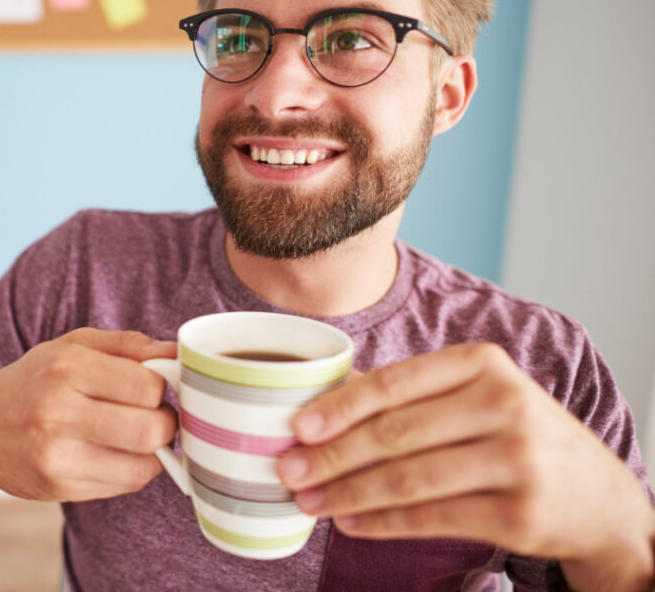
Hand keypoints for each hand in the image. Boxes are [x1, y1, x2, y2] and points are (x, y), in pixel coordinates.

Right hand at [0, 328, 177, 501]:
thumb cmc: (33, 381)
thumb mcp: (72, 347)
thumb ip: (127, 346)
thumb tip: (177, 354)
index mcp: (65, 367)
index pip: (148, 386)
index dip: (163, 388)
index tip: (156, 389)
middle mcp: (57, 412)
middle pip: (151, 431)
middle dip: (166, 425)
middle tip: (155, 417)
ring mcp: (55, 455)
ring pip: (143, 466)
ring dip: (154, 453)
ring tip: (137, 436)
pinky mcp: (57, 487)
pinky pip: (123, 485)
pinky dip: (131, 470)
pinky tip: (113, 454)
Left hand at [274, 343, 654, 589]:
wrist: (596, 496)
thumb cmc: (515, 434)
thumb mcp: (475, 396)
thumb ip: (408, 392)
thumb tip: (321, 397)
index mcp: (483, 364)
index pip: (395, 383)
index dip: (339, 407)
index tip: (297, 427)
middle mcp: (504, 405)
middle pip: (395, 434)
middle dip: (332, 456)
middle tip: (289, 472)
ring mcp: (516, 461)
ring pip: (408, 480)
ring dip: (348, 494)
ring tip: (309, 502)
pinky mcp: (520, 514)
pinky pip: (432, 518)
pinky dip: (383, 522)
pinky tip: (350, 522)